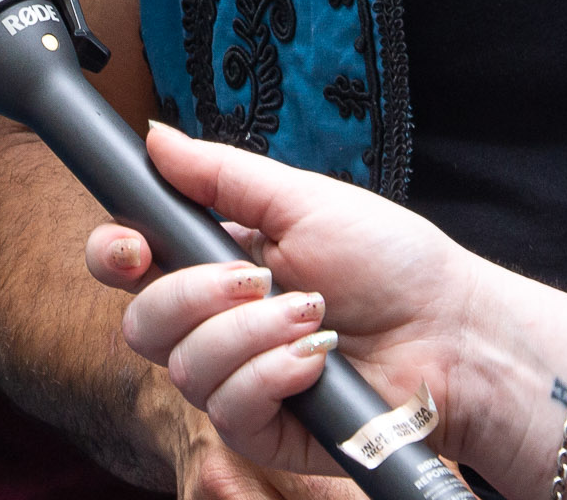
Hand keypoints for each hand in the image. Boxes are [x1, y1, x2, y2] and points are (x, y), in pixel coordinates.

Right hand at [89, 126, 552, 483]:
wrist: (453, 331)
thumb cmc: (392, 262)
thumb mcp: (303, 200)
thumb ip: (220, 175)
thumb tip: (153, 136)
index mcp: (218, 262)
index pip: (132, 264)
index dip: (113, 254)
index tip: (134, 248)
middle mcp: (217, 323)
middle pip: (141, 323)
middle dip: (193, 295)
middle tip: (256, 277)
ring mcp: (238, 379)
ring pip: (184, 367)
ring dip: (251, 333)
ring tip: (313, 314)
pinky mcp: (264, 429)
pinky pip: (228, 408)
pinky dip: (274, 374)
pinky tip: (317, 358)